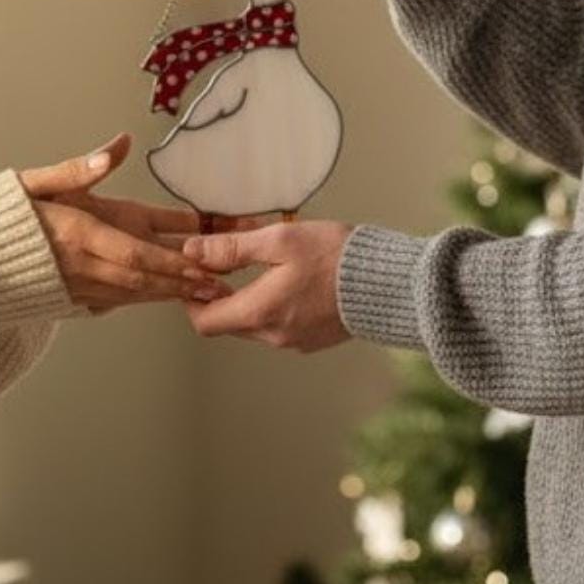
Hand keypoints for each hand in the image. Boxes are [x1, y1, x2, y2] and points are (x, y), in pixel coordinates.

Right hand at [20, 133, 234, 315]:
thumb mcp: (32, 182)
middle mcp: (82, 264)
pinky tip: (165, 297)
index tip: (207, 262)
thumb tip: (118, 146)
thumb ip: (76, 167)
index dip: (174, 261)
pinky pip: (116, 301)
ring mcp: (77, 287)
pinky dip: (144, 299)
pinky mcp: (70, 299)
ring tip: (208, 295)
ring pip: (134, 293)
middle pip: (144, 278)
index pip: (136, 251)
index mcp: (77, 232)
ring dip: (171, 294)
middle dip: (184, 282)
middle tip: (222, 285)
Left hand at [179, 220, 353, 352]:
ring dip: (250, 299)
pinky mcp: (314, 339)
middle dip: (222, 296)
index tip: (198, 275)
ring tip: (264, 266)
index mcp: (260, 313)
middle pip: (229, 323)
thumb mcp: (279, 241)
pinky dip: (274, 306)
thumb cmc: (334, 256)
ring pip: (255, 325)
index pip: (204, 322)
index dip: (192, 300)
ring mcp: (296, 341)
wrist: (390, 283)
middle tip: (227, 262)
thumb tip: (192, 252)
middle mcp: (274, 335)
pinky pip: (280, 326)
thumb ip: (232, 248)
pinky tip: (291, 280)